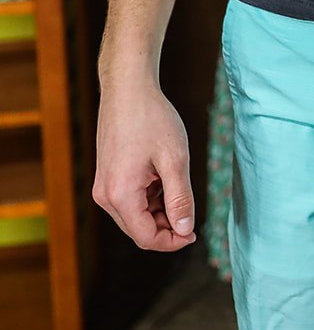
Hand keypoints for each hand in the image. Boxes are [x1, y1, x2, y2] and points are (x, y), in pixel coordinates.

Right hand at [93, 78, 196, 250]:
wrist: (128, 88)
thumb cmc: (152, 118)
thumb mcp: (174, 159)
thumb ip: (180, 198)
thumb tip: (185, 230)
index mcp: (120, 194)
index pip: (146, 238)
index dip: (172, 241)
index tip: (194, 233)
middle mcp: (105, 195)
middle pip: (138, 230)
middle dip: (166, 228)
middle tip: (191, 213)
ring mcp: (103, 186)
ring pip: (134, 216)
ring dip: (159, 212)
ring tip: (177, 186)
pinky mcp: (106, 176)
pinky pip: (129, 200)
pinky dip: (149, 199)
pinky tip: (163, 178)